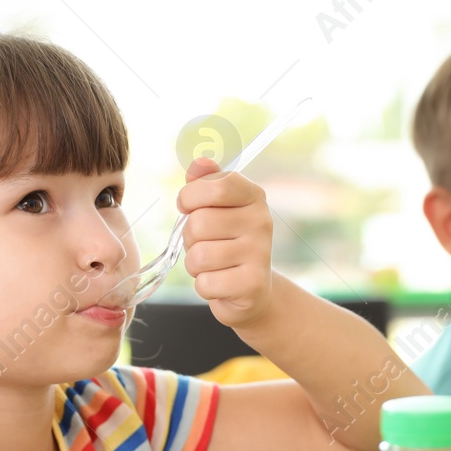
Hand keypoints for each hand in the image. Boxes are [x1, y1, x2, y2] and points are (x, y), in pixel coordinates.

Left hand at [179, 156, 273, 327]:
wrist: (253, 289)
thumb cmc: (227, 242)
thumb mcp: (217, 208)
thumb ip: (206, 183)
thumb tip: (199, 162)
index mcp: (253, 196)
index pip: (215, 185)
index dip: (190, 196)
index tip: (188, 206)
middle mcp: (261, 221)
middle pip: (199, 223)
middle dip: (190, 238)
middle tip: (206, 243)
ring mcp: (260, 253)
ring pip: (199, 256)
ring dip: (195, 264)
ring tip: (213, 264)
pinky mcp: (253, 284)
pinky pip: (206, 283)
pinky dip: (205, 286)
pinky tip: (221, 283)